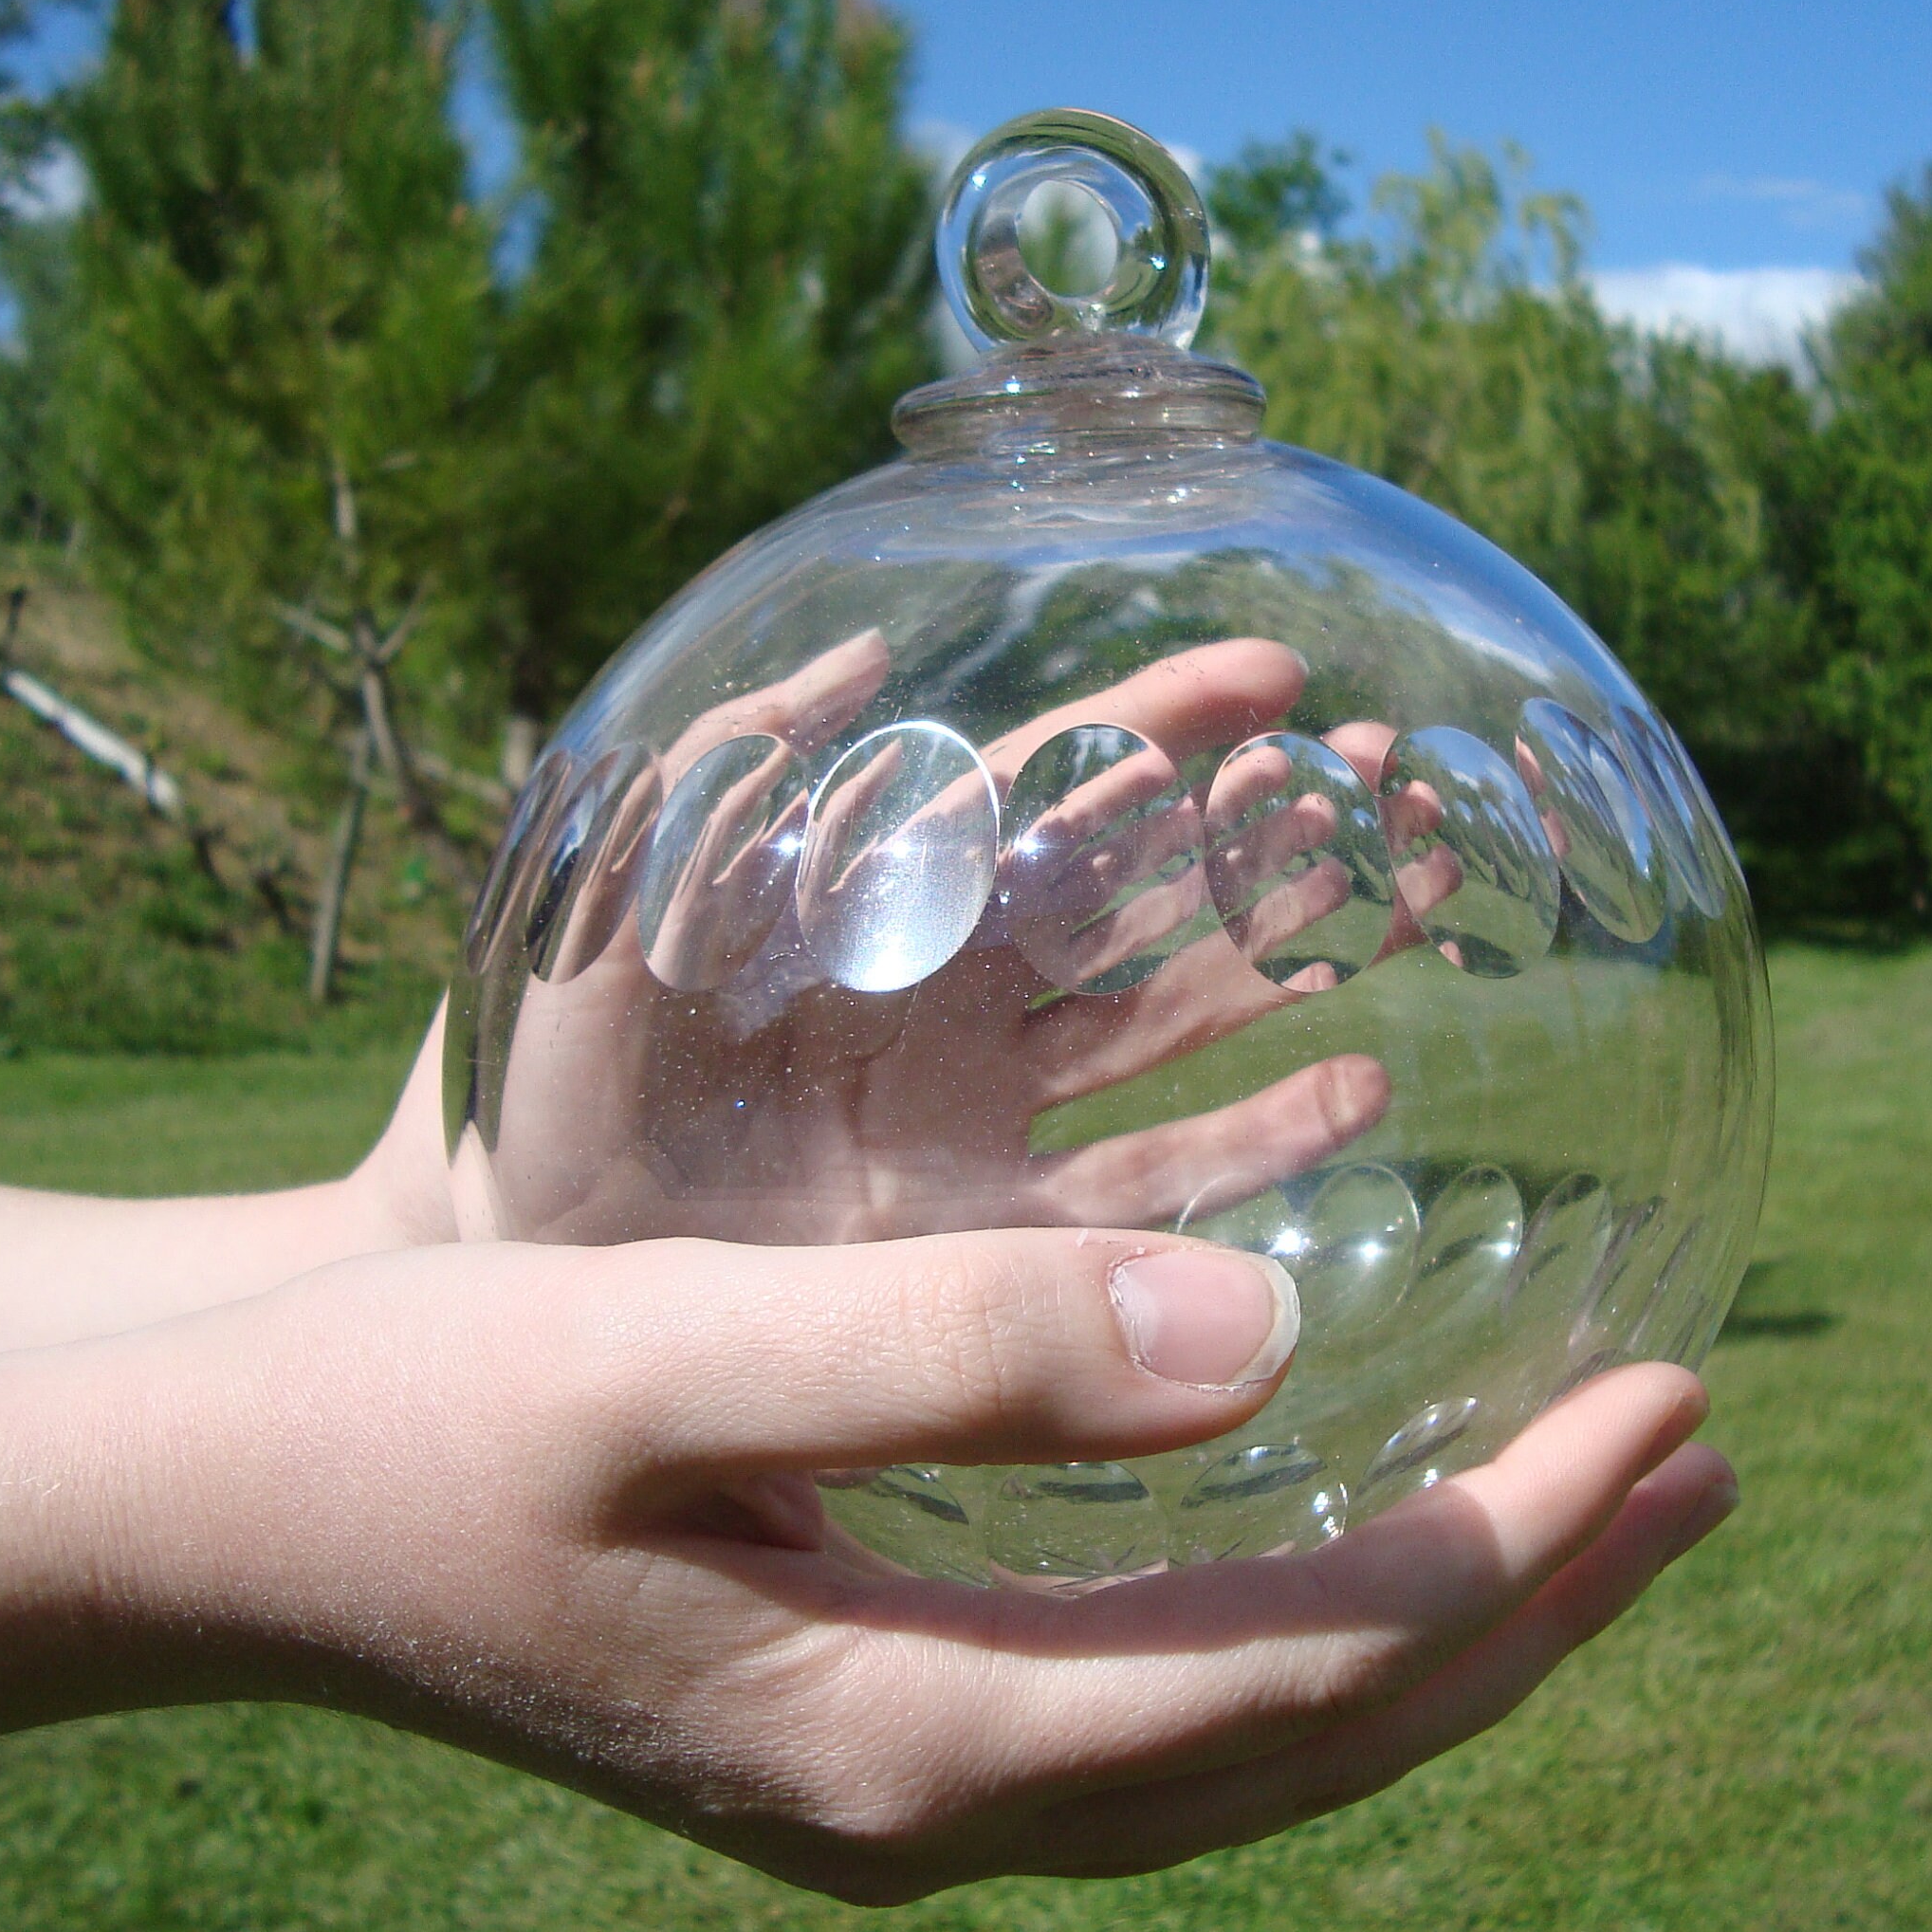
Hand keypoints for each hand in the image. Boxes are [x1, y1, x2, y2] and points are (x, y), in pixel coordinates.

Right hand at [111, 1232, 1729, 1899]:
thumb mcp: (675, 1356)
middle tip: (1708, 1463)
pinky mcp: (864, 1725)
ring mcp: (898, 1789)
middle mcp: (933, 1808)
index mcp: (912, 1738)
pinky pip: (1155, 1701)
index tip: (1675, 1409)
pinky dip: (1301, 1623)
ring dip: (1437, 1627)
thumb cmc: (426, 1413)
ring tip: (1598, 1509)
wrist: (231, 1519)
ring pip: (1247, 1738)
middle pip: (1314, 1742)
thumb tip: (1271, 1347)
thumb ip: (966, 1357)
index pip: (1303, 1677)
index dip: (1513, 1559)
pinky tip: (1347, 1525)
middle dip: (1533, 1612)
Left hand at [445, 634, 1431, 1248]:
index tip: (1279, 674)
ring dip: (1296, 959)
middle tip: (1402, 779)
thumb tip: (858, 658)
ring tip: (1417, 901)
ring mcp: (991, 1127)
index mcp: (881, 909)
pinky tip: (1358, 1091)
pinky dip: (1263, 1141)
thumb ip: (722, 779)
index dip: (1158, 729)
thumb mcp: (615, 903)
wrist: (515, 1272)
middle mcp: (960, 1005)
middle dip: (1271, 830)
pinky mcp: (997, 1249)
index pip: (1048, 794)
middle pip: (1149, 896)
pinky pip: (1158, 1188)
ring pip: (1181, 1023)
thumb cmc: (549, 1079)